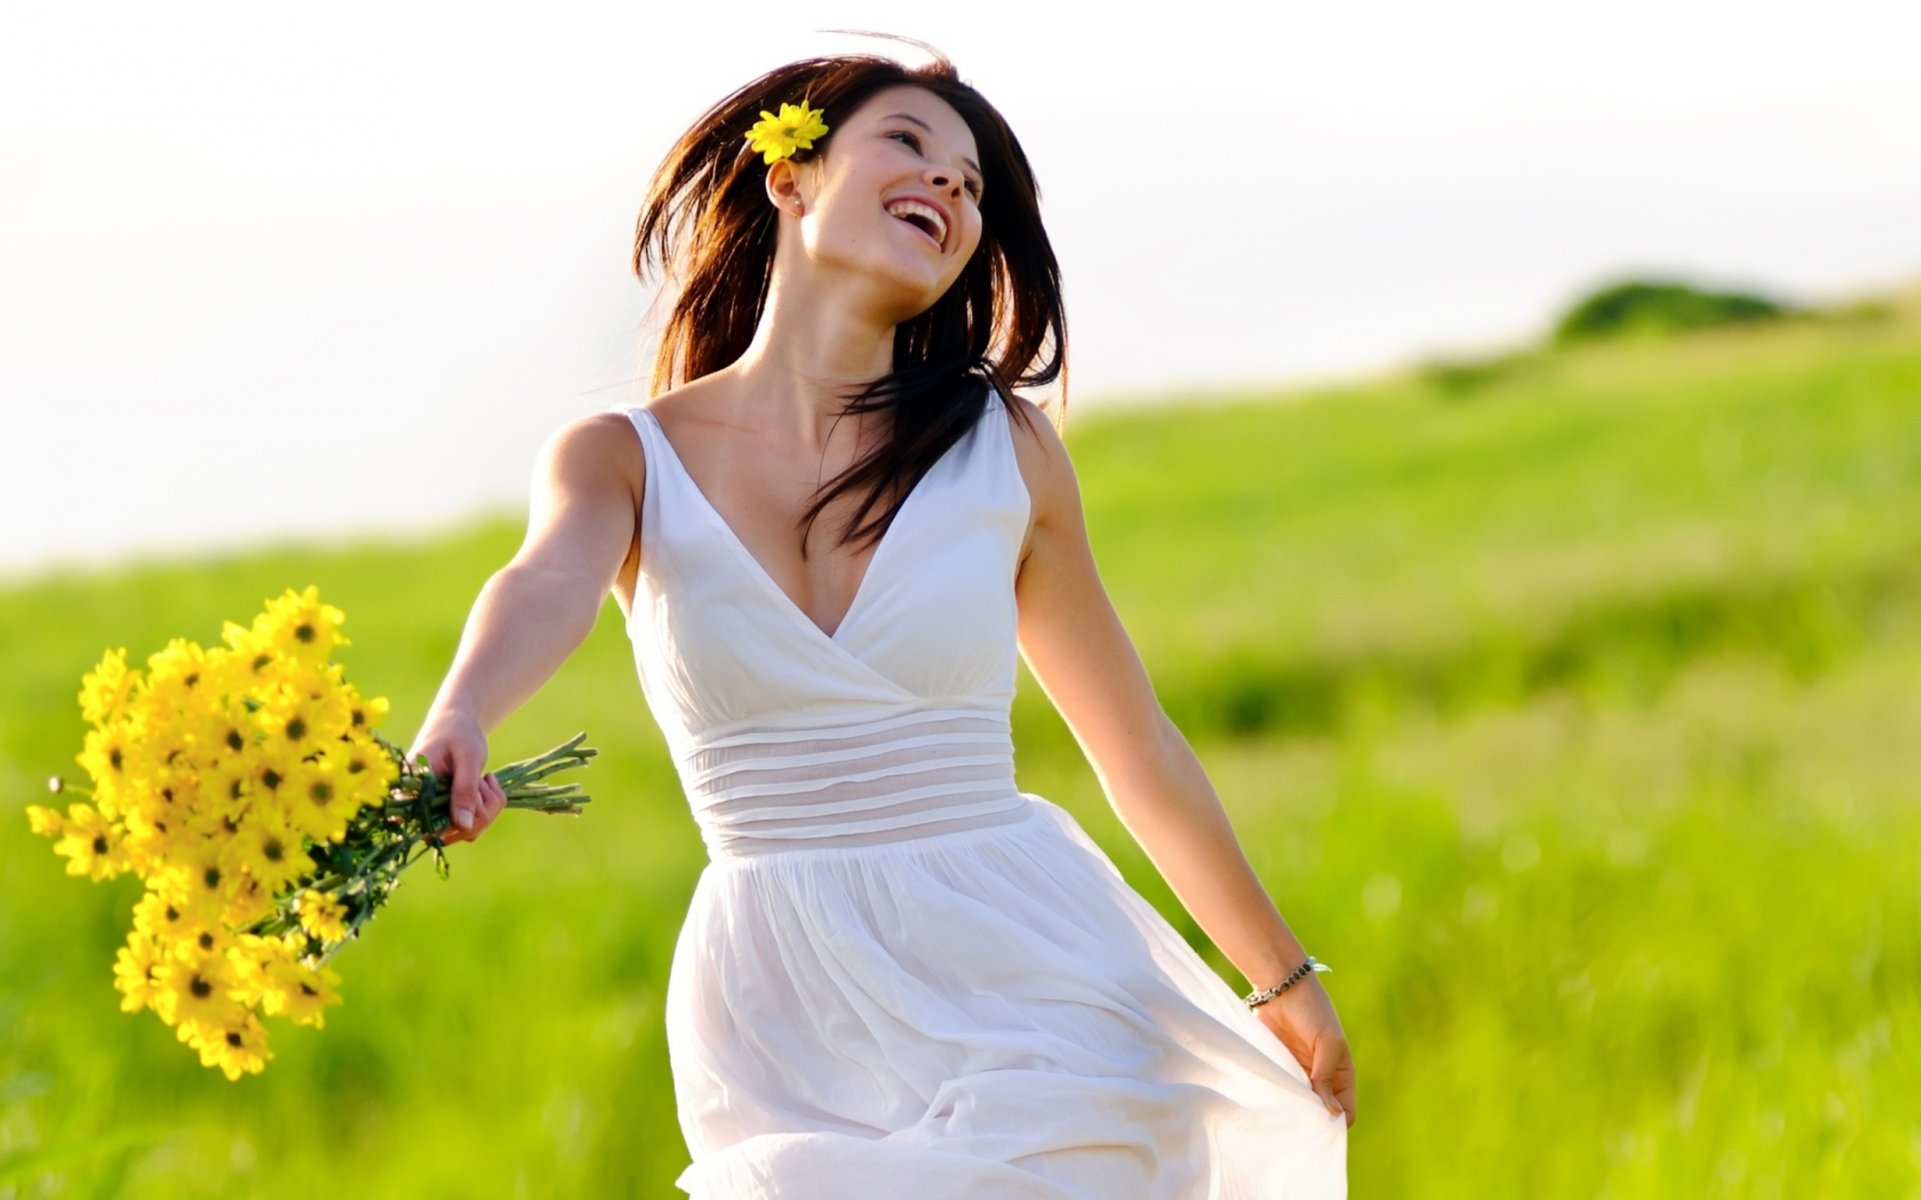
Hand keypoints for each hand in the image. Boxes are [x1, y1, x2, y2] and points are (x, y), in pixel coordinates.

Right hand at [406, 709, 506, 844]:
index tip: (475, 788)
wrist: (456, 723)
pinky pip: (473, 826)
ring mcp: (434, 812)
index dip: (456, 821)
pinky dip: (490, 807)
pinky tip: (487, 783)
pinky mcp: (449, 813)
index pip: (426, 825)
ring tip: (484, 778)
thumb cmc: (458, 733)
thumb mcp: (467, 757)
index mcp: (411, 790)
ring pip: (466, 832)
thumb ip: (464, 790)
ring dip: (487, 808)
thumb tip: (464, 827)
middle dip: (480, 811)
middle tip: (483, 780)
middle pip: (449, 834)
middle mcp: (418, 806)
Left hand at [1252, 974, 1355, 1126]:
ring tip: (1284, 1116)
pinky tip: (1272, 1102)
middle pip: (1322, 1111)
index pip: (1346, 1110)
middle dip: (1314, 1120)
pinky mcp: (1281, 1068)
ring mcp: (1301, 1074)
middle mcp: (1323, 1078)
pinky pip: (1283, 1091)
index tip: (1320, 1127)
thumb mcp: (1327, 1043)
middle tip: (1298, 1125)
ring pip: (1302, 1104)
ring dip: (1295, 1110)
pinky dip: (1280, 1098)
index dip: (1337, 1121)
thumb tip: (1331, 1112)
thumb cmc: (1313, 1011)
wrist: (1281, 988)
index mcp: (1342, 1073)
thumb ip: (1326, 1077)